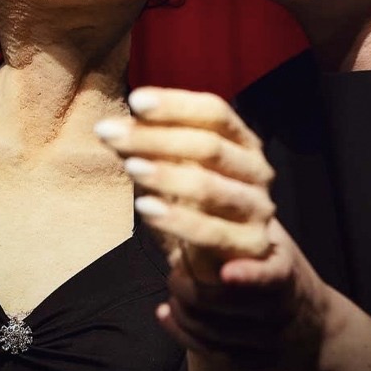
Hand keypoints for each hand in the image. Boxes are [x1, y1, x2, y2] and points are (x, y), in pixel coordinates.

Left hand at [95, 86, 325, 370]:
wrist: (250, 269)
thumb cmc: (206, 213)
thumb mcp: (181, 177)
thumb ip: (154, 154)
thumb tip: (113, 130)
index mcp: (243, 146)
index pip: (215, 113)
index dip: (177, 104)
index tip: (135, 101)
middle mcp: (256, 174)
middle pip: (210, 147)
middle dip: (156, 138)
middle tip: (111, 134)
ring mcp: (259, 213)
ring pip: (215, 190)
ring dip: (170, 179)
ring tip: (131, 172)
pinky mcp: (259, 255)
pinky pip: (234, 248)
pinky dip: (211, 243)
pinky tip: (189, 246)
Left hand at [157, 218, 327, 370]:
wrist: (315, 326)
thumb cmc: (284, 269)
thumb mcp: (277, 241)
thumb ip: (249, 219)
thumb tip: (208, 174)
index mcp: (286, 276)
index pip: (270, 279)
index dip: (249, 277)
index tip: (226, 271)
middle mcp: (277, 313)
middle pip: (226, 308)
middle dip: (190, 289)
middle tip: (173, 269)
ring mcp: (263, 341)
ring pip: (211, 332)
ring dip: (182, 310)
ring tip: (172, 288)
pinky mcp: (249, 363)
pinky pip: (208, 353)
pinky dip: (181, 333)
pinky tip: (166, 314)